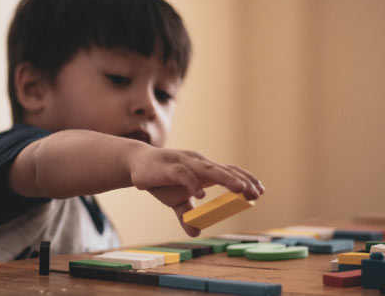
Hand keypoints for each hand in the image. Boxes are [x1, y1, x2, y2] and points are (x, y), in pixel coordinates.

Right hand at [129, 147, 264, 235]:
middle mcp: (197, 163)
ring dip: (226, 178)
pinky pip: (184, 174)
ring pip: (208, 169)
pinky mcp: (169, 167)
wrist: (135, 165)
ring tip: (240, 189)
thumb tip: (195, 233)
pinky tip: (201, 196)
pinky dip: (193, 184)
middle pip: (223, 170)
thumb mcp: (175, 201)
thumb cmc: (159, 179)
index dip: (245, 179)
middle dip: (241, 181)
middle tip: (255, 193)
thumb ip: (186, 215)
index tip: (259, 192)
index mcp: (202, 170)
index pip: (228, 171)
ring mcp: (184, 163)